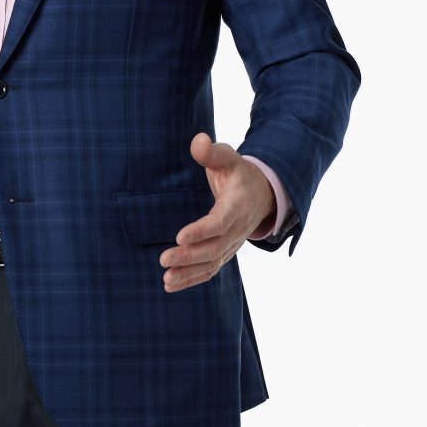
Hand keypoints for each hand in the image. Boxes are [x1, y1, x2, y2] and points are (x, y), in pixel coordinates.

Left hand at [158, 132, 276, 291]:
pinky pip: (211, 270)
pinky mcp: (226, 252)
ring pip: (212, 263)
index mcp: (237, 205)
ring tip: (166, 279)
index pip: (220, 222)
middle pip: (214, 248)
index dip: (201, 231)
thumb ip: (212, 152)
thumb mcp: (229, 158)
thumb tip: (198, 141)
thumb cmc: (239, 174)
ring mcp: (232, 243)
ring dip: (189, 273)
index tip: (180, 237)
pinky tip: (170, 285)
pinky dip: (192, 279)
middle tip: (164, 259)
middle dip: (189, 256)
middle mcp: (237, 228)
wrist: (262, 195)